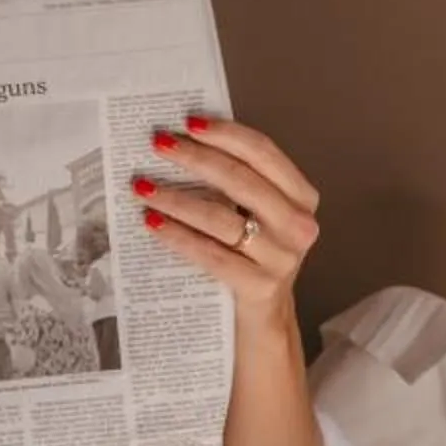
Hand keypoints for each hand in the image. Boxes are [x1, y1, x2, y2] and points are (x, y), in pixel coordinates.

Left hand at [132, 116, 318, 326]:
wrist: (264, 323)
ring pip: (221, 218)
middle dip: (195, 158)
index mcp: (302, 198)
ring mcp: (283, 259)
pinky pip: (210, 254)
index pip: (264, 153)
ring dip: (176, 198)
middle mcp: (300, 226)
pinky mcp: (260, 287)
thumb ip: (238, 183)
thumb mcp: (258, 216)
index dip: (225, 134)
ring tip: (143, 187)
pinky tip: (153, 223)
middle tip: (158, 144)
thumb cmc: (253, 259)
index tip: (188, 122)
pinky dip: (178, 236)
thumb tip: (186, 140)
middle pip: (241, 180)